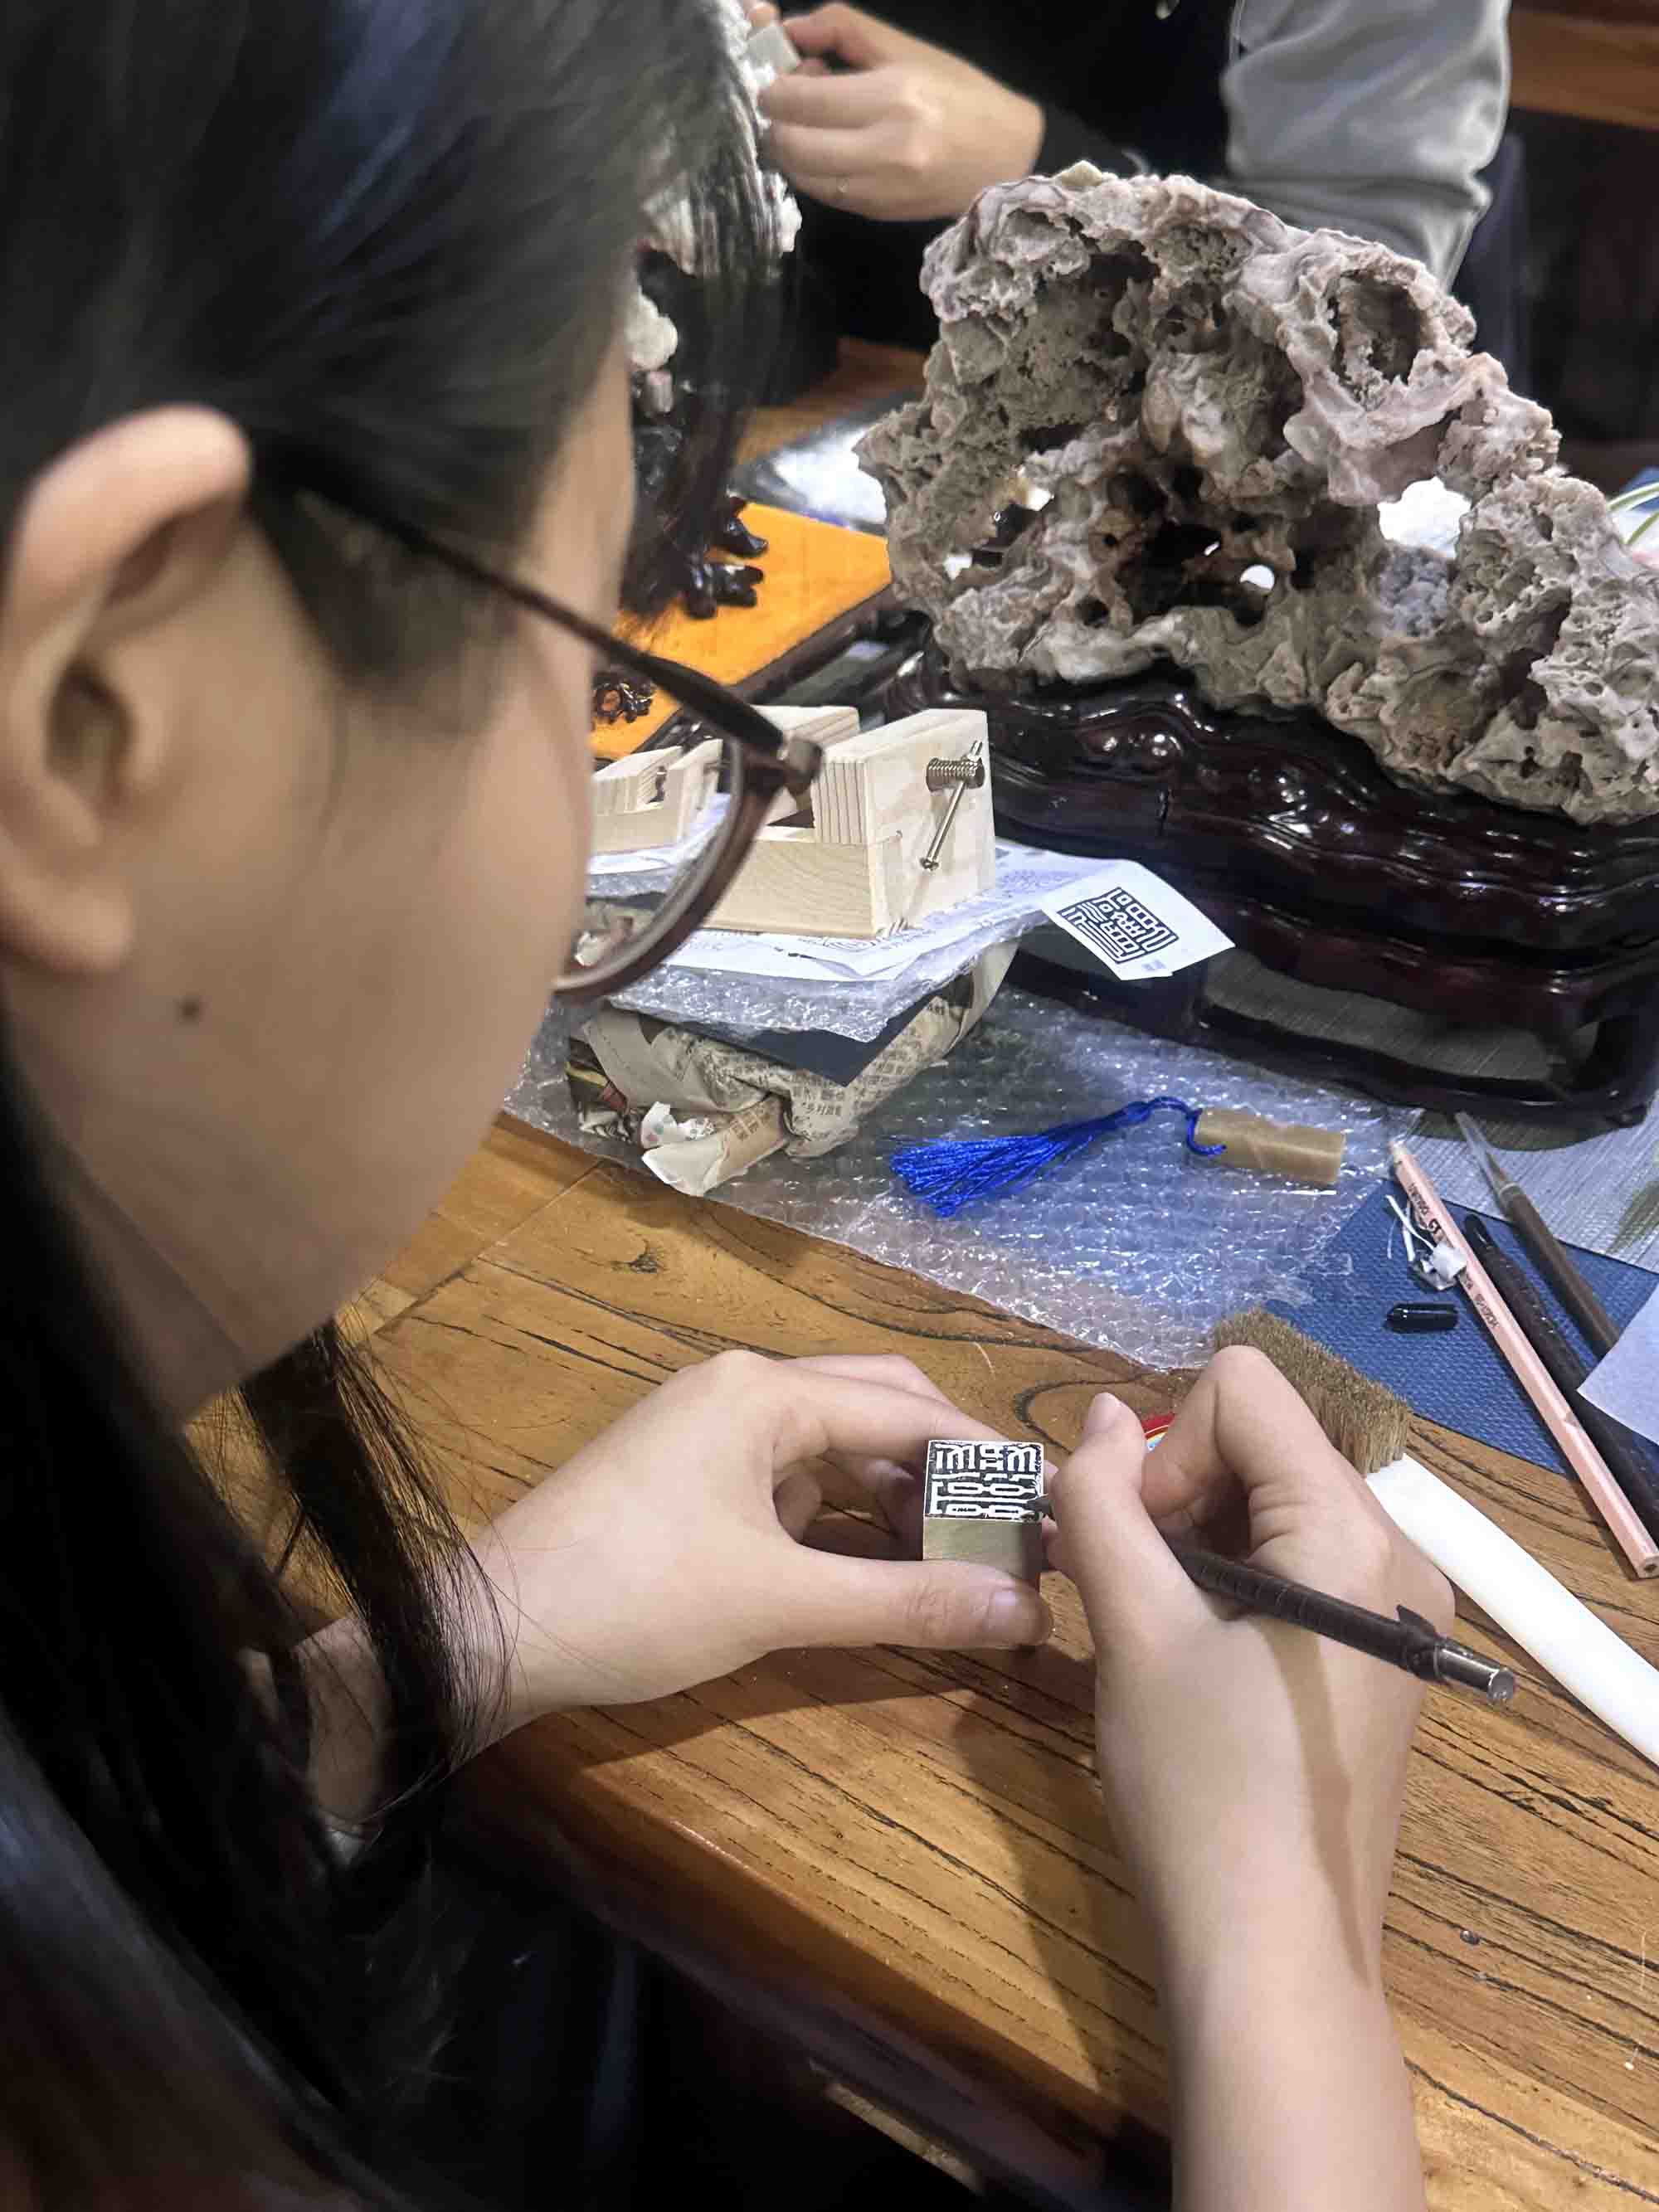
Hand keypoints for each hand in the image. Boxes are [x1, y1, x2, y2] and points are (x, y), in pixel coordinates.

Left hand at [471, 1350, 1051, 1724]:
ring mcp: (707, 1428)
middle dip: (947, 1470)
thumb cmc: (636, 1598)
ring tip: (957, 1561)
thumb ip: (907, 1601)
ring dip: (896, 1496)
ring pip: (833, 1445)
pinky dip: (841, 1514)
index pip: (911, 1411)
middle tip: (1010, 1536)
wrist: (490, 1630)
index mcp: (765, 1391)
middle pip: (878, 1408)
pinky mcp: (686, 1473)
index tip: (1056, 1513)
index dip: (989, 1464)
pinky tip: (874, 1566)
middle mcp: (742, 1388)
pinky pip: (789, 1476)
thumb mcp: (780, 1603)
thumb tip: (1026, 1611)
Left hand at [755, 5, 1043, 221]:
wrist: (1007, 158)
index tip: (776, 75)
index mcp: (892, 97)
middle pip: (790, 142)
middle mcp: (882, 149)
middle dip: (775, 119)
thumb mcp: (905, 48)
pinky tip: (828, 149)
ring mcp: (877, 189)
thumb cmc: (960, 95)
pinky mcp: (876, 213)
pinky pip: (821, 193)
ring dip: (788, 148)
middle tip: (787, 101)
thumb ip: (843, 29)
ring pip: (799, 174)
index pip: (800, 99)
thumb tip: (788, 31)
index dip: (773, 86)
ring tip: (809, 125)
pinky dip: (810, 170)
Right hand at [1046, 1348, 1450, 1968]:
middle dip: (1177, 1497)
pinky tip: (1197, 1663)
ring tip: (1157, 1635)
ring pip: (1271, 1503)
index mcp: (1350, 1527)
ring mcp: (1397, 1607)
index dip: (1166, 1451)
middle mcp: (1395, 1550)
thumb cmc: (1201, 1786)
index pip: (1243, 1389)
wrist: (1273, 1956)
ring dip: (1194, 1543)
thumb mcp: (1134, 1630)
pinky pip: (1296, 1564)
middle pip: (1262, 1443)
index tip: (1137, 1550)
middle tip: (1133, 1596)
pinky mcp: (1380, 1656)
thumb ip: (1104, 1502)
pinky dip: (1229, 1584)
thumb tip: (1100, 1417)